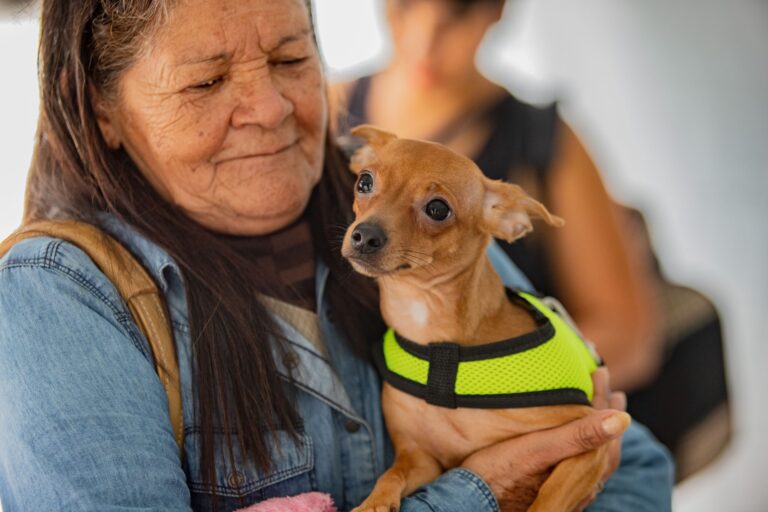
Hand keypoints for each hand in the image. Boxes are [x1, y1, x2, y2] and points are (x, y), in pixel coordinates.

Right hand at [461, 367, 628, 511]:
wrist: (473, 506)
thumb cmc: (498, 475)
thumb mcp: (537, 450)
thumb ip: (578, 436)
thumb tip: (622, 418)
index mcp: (580, 469)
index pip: (601, 427)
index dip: (602, 396)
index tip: (601, 371)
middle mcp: (579, 486)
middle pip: (604, 445)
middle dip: (607, 414)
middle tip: (613, 392)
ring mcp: (568, 494)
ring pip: (595, 461)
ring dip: (599, 435)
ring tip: (600, 416)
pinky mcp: (554, 499)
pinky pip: (582, 472)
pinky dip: (586, 452)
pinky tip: (575, 450)